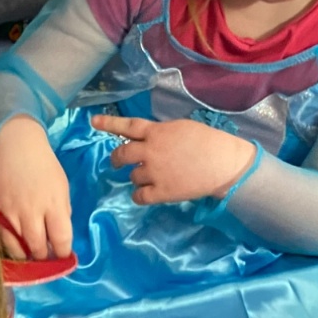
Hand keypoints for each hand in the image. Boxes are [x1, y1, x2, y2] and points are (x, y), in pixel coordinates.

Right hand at [0, 115, 73, 258]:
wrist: (14, 145)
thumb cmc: (43, 165)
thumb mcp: (62, 187)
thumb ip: (61, 213)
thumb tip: (58, 235)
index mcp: (54, 204)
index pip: (61, 239)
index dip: (63, 252)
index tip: (62, 254)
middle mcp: (31, 212)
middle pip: (37, 247)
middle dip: (43, 255)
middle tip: (44, 253)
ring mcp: (9, 212)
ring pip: (15, 247)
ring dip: (23, 253)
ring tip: (28, 251)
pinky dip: (4, 243)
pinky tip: (10, 241)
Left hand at [92, 114, 255, 204]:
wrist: (224, 164)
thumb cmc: (208, 142)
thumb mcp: (181, 128)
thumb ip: (160, 133)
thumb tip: (148, 139)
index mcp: (157, 132)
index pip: (127, 126)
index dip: (108, 124)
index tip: (92, 122)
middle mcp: (150, 151)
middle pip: (122, 154)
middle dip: (117, 158)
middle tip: (117, 162)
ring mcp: (154, 172)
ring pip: (132, 176)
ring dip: (137, 177)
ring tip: (151, 177)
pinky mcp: (161, 192)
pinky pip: (139, 196)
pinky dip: (140, 195)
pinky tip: (147, 193)